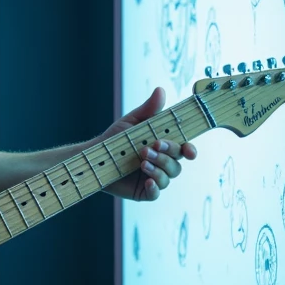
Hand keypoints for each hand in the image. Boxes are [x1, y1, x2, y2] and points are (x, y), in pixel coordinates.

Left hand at [103, 86, 196, 200]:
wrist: (95, 158)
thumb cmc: (115, 139)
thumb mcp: (131, 122)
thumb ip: (148, 109)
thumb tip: (161, 90)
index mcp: (164, 146)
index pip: (184, 149)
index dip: (189, 150)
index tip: (189, 150)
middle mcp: (162, 163)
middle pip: (177, 162)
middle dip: (166, 154)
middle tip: (151, 147)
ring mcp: (154, 177)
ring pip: (168, 177)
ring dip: (158, 168)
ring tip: (142, 161)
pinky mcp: (143, 191)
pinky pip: (156, 193)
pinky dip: (155, 188)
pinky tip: (147, 181)